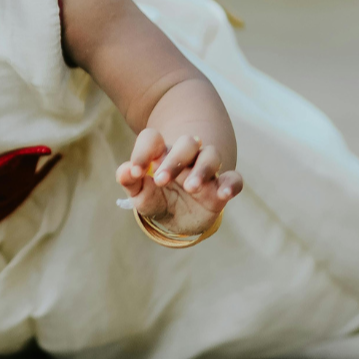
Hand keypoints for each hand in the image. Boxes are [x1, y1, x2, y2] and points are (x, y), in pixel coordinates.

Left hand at [115, 128, 242, 236]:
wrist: (176, 219)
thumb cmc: (155, 198)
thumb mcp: (139, 193)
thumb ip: (129, 180)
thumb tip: (125, 171)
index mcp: (161, 154)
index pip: (153, 138)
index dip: (143, 151)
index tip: (136, 171)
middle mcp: (186, 158)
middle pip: (188, 142)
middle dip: (175, 159)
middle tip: (161, 180)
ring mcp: (206, 171)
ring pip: (211, 155)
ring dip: (202, 169)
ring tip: (190, 187)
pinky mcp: (221, 188)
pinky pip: (234, 179)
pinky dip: (230, 184)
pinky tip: (222, 194)